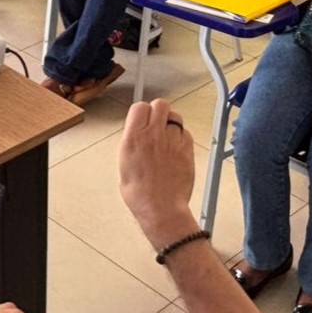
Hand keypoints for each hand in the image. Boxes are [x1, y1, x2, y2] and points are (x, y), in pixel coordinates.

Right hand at [118, 100, 198, 247]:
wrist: (161, 208)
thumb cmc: (139, 193)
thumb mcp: (124, 165)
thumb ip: (132, 144)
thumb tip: (136, 134)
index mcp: (134, 138)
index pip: (139, 107)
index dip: (141, 112)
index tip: (141, 119)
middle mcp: (153, 135)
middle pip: (160, 104)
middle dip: (158, 112)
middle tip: (156, 124)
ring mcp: (172, 141)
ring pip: (176, 117)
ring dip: (171, 124)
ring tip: (167, 138)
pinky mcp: (187, 149)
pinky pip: (186, 133)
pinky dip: (181, 137)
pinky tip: (176, 149)